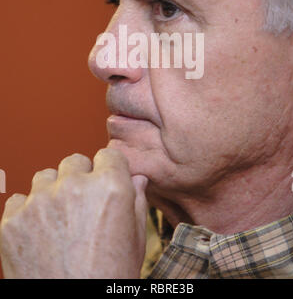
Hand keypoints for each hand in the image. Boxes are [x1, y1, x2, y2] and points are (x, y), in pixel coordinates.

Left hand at [0, 148, 147, 278]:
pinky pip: (19, 201)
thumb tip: (137, 179)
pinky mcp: (12, 221)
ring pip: (45, 177)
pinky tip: (38, 233)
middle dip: (80, 178)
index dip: (109, 169)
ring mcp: (39, 203)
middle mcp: (73, 188)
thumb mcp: (135, 242)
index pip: (108, 155)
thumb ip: (136, 202)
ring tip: (59, 221)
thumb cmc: (108, 280)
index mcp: (109, 188)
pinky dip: (27, 213)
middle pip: (75, 162)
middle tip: (81, 206)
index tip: (106, 180)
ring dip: (52, 192)